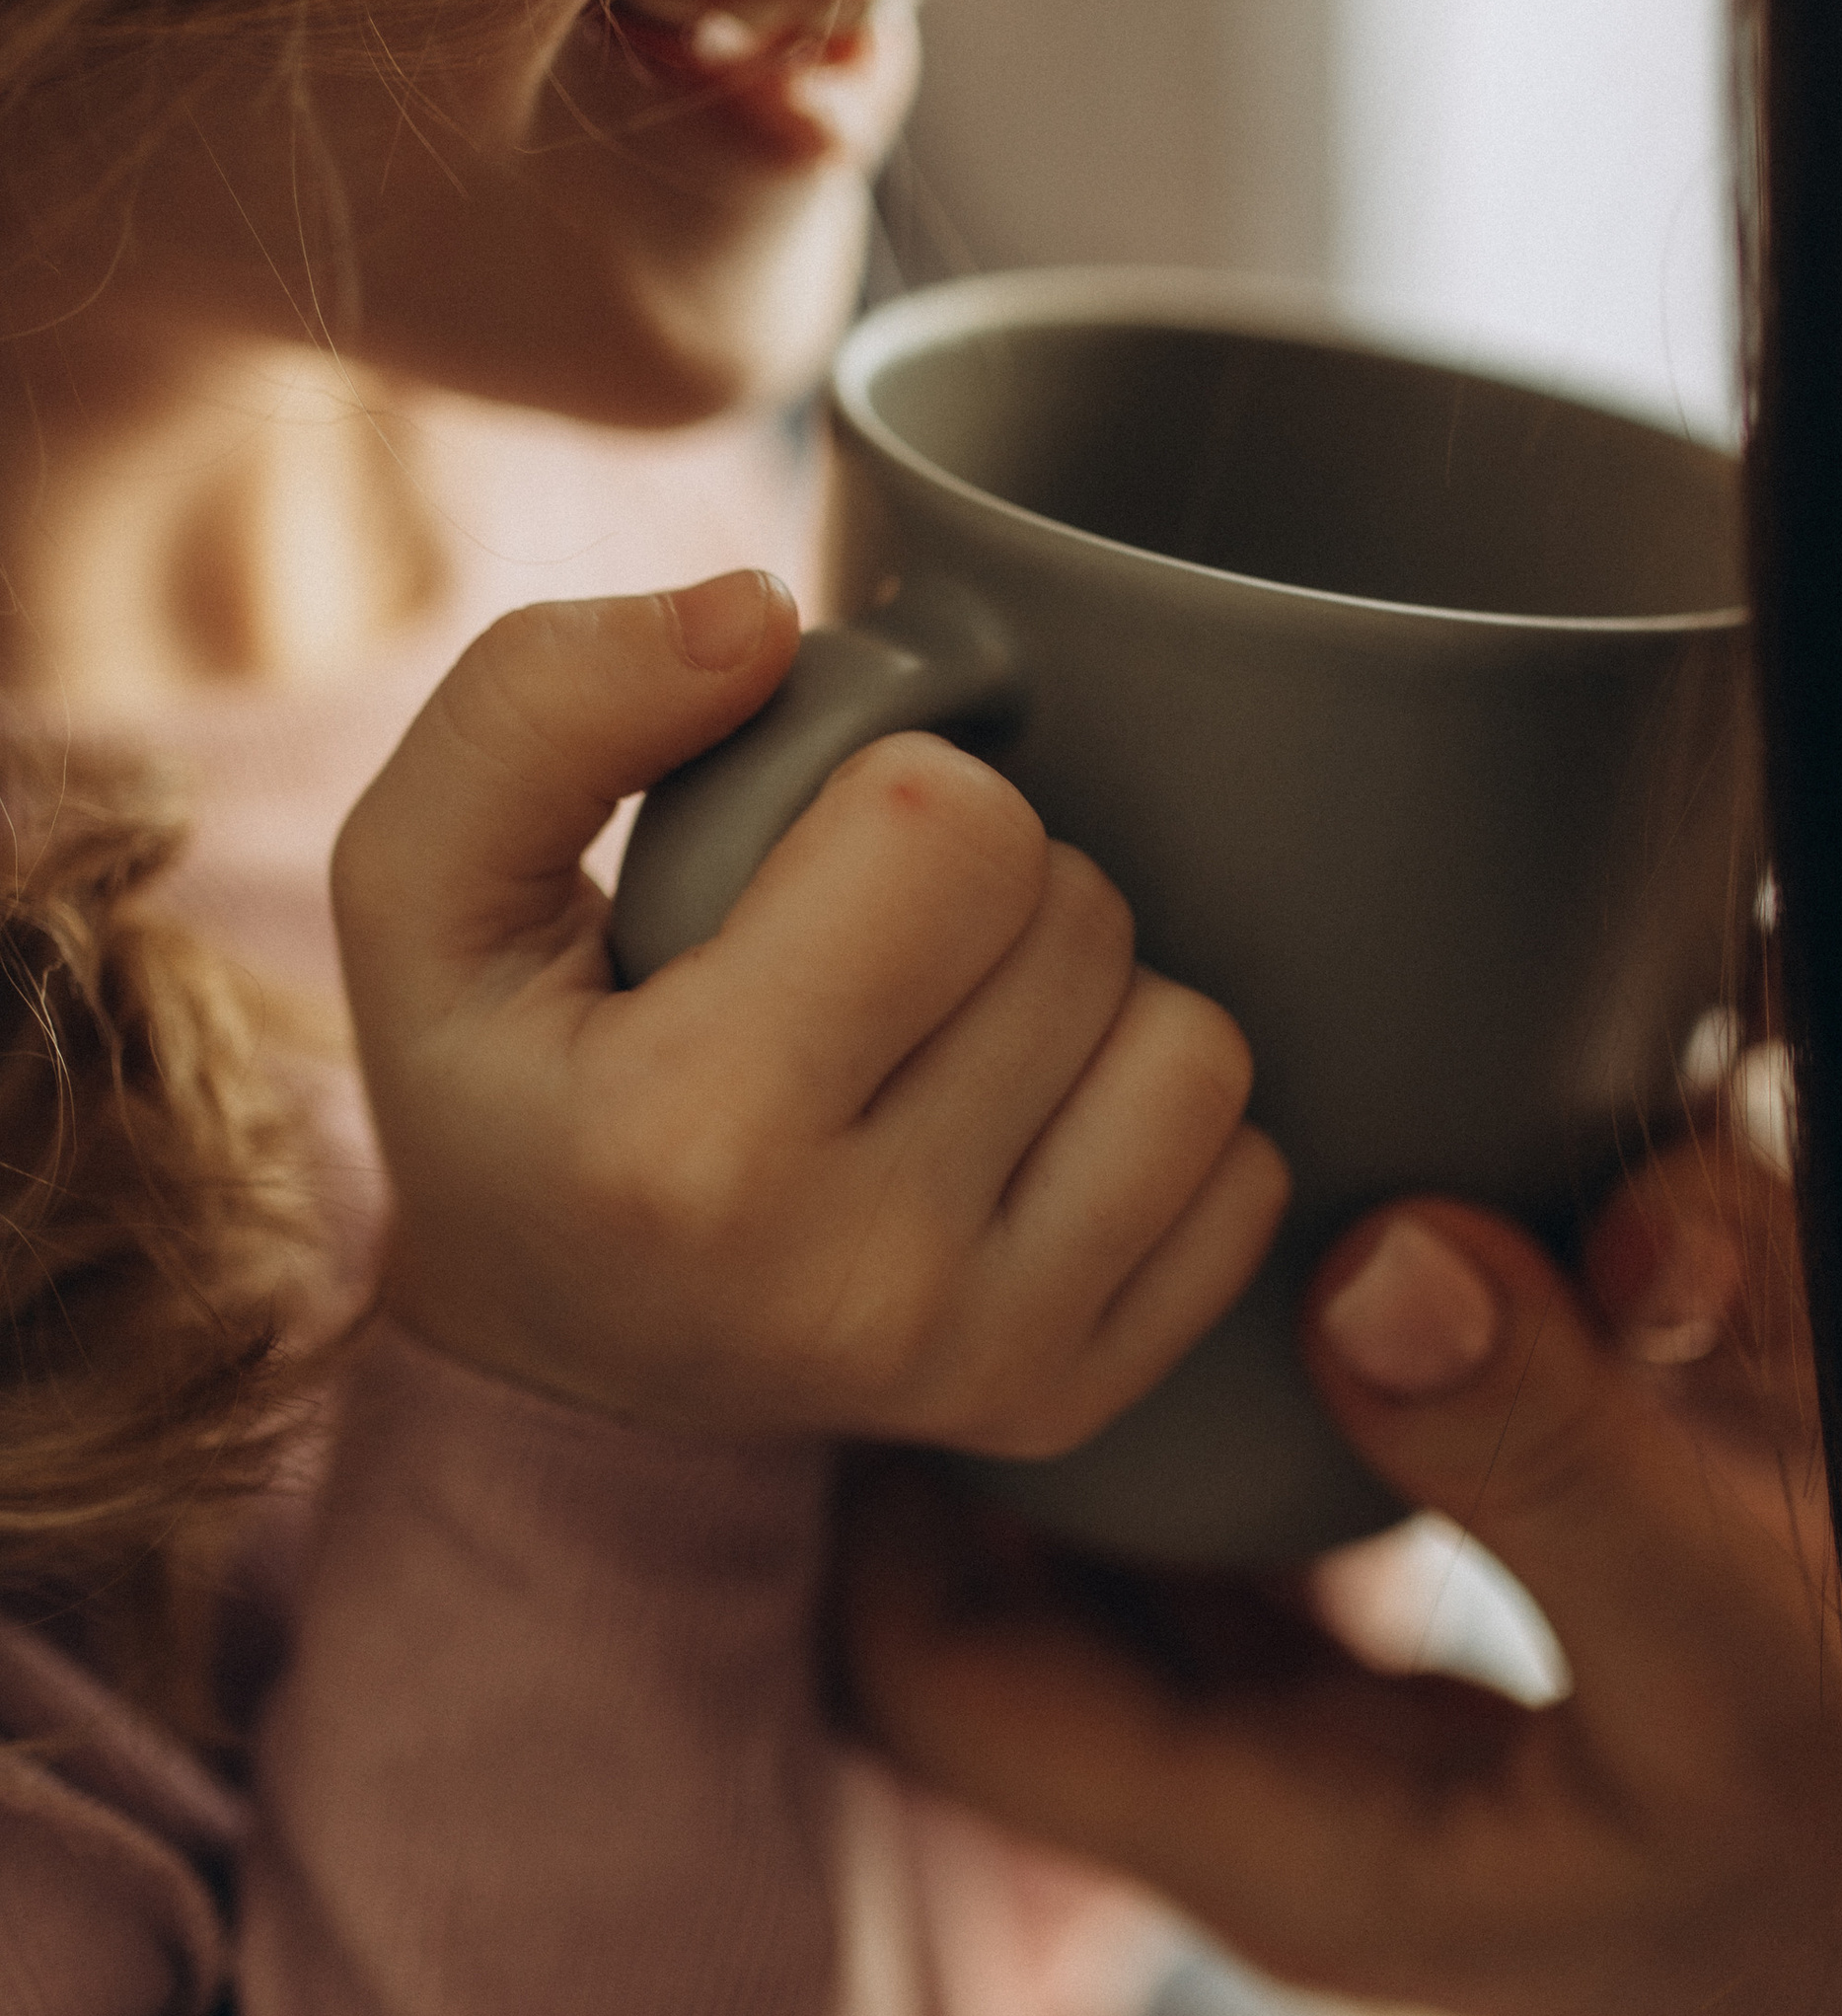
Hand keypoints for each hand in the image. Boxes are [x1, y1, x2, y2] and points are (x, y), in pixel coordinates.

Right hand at [332, 570, 1290, 1443]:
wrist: (549, 1353)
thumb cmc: (502, 1083)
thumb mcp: (422, 884)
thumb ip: (543, 704)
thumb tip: (761, 615)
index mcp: (689, 1140)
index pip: (952, 825)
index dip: (895, 785)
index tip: (805, 855)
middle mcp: (855, 1281)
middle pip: (1080, 918)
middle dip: (986, 885)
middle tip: (863, 952)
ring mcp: (984, 1358)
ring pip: (1192, 1042)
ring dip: (1085, 997)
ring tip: (941, 1033)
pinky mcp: (1074, 1400)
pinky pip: (1245, 1169)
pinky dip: (1146, 1115)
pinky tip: (1019, 1128)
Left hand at [841, 1111, 1841, 2015]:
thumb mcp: (1741, 1663)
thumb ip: (1558, 1459)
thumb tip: (1372, 1252)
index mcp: (1280, 1834)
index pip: (929, 1669)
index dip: (874, 1476)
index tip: (905, 1253)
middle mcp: (1308, 1779)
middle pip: (1043, 1561)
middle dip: (1031, 1368)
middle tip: (1032, 1140)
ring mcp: (1416, 1718)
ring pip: (1207, 1507)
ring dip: (1221, 1348)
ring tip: (1233, 1149)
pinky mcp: (1532, 1643)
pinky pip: (1383, 1471)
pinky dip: (1405, 1348)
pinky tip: (1496, 1221)